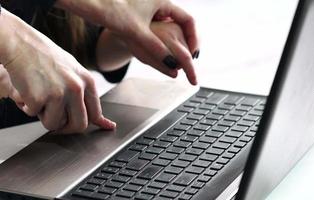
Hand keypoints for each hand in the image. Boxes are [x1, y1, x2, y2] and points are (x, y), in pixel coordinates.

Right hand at [0, 9, 115, 132]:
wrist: (20, 43)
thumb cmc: (46, 57)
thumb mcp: (74, 71)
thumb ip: (86, 95)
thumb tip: (104, 122)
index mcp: (87, 81)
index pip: (95, 114)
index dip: (88, 123)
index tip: (81, 126)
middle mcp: (76, 88)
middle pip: (79, 125)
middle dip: (66, 128)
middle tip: (56, 120)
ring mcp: (58, 94)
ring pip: (54, 124)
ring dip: (44, 116)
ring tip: (40, 98)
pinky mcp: (39, 98)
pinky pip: (33, 115)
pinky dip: (27, 107)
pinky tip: (27, 91)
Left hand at [56, 0, 198, 84]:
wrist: (91, 2)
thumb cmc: (113, 12)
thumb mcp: (138, 34)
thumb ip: (157, 50)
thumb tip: (173, 67)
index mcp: (163, 1)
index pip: (189, 20)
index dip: (194, 39)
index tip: (194, 54)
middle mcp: (159, 1)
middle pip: (182, 22)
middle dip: (187, 41)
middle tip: (189, 58)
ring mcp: (150, 6)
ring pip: (171, 25)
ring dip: (176, 40)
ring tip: (177, 56)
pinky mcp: (142, 12)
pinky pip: (160, 26)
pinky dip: (164, 38)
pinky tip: (161, 49)